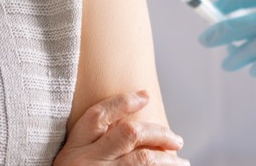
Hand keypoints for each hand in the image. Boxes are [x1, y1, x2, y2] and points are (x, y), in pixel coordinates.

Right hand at [53, 91, 187, 165]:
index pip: (98, 115)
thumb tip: (137, 130)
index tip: (146, 95)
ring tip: (182, 162)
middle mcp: (87, 162)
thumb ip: (95, 143)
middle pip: (129, 134)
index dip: (124, 102)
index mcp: (75, 147)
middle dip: (159, 132)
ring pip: (143, 159)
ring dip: (169, 159)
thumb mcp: (73, 160)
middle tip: (177, 140)